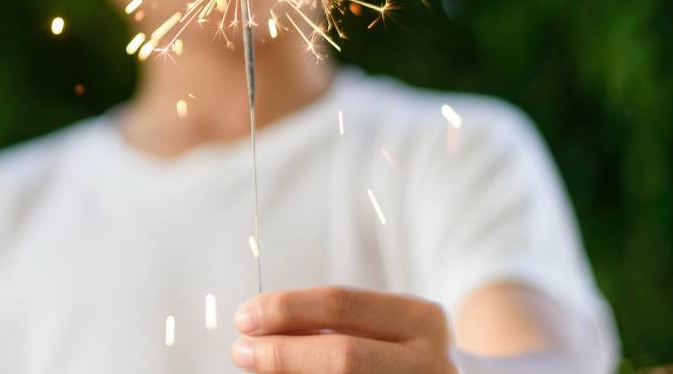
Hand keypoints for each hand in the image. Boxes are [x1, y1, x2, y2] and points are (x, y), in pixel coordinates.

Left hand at [229, 285, 456, 372]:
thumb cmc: (404, 356)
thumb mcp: (388, 328)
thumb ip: (337, 325)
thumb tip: (262, 328)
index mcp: (423, 320)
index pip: (342, 305)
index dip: (287, 309)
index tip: (245, 316)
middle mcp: (431, 362)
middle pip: (342, 356)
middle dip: (282, 353)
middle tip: (241, 350)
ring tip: (259, 369)